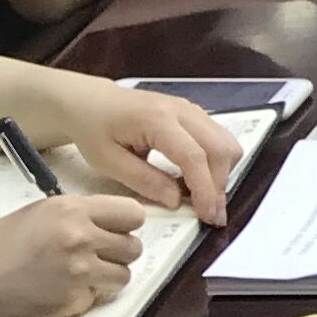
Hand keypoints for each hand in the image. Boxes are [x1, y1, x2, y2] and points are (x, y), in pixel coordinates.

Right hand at [0, 193, 147, 316]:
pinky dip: (83, 298)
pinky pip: (96, 298)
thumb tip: (110, 224)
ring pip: (123, 276)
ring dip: (106, 278)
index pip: (133, 213)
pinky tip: (57, 292)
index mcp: (72, 209)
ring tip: (76, 276)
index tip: (115, 231)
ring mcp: (79, 271)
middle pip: (133, 247)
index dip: (125, 225)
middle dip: (118, 253)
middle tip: (94, 257)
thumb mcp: (38, 214)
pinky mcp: (72, 301)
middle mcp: (80, 237)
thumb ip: (77, 216)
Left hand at [34, 79, 238, 224]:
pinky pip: (218, 139)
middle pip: (220, 148)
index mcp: (157, 119)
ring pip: (226, 143)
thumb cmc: (93, 129)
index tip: (208, 216)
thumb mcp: (107, 161)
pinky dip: (215, 163)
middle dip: (220, 185)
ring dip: (220, 174)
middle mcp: (181, 110)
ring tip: (201, 198)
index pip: (194, 156)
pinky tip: (195, 179)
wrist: (90, 101)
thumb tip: (177, 200)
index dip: (205, 189)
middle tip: (211, 215)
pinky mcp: (194, 114)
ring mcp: (191, 109)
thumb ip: (143, 181)